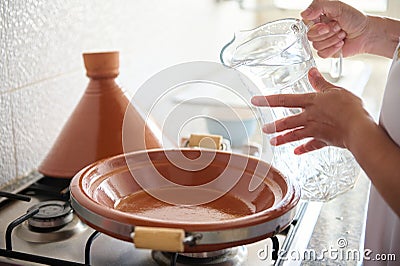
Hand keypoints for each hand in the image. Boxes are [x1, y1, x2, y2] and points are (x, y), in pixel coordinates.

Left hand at [251, 68, 370, 153]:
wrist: (358, 129)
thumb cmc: (349, 108)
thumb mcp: (335, 90)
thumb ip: (321, 82)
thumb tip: (311, 71)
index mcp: (311, 102)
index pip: (285, 100)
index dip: (268, 100)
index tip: (255, 101)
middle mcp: (309, 117)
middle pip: (287, 121)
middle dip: (274, 125)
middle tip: (264, 128)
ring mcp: (315, 130)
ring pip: (295, 135)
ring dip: (283, 139)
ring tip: (273, 142)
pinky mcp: (324, 140)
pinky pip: (311, 145)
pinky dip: (303, 148)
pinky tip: (296, 151)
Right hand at [301, 0, 368, 57]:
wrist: (366, 33)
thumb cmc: (355, 18)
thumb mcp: (337, 6)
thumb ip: (319, 5)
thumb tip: (303, 14)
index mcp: (318, 18)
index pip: (305, 23)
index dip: (315, 26)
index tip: (326, 25)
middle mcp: (318, 30)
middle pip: (310, 36)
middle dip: (328, 32)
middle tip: (338, 27)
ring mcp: (321, 41)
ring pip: (317, 46)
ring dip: (333, 39)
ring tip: (342, 34)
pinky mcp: (326, 52)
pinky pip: (322, 54)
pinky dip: (333, 48)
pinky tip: (341, 43)